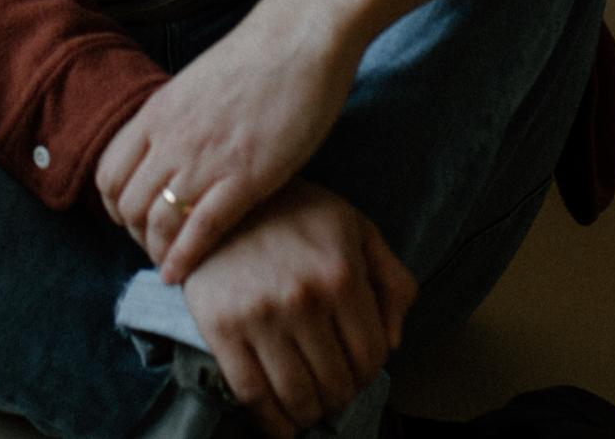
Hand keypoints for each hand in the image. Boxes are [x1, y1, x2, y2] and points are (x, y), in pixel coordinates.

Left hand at [95, 4, 360, 281]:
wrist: (300, 39)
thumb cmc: (258, 57)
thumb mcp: (199, 83)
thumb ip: (179, 117)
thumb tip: (172, 144)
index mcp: (158, 112)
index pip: (109, 173)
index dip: (115, 205)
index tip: (133, 219)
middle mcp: (171, 138)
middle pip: (128, 204)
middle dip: (135, 234)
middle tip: (155, 246)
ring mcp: (205, 159)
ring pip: (158, 223)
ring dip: (158, 252)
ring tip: (169, 265)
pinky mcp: (244, 177)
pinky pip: (200, 231)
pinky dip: (185, 260)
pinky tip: (182, 276)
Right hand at [182, 177, 416, 438]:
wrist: (221, 197)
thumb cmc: (296, 213)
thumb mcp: (355, 227)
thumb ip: (392, 279)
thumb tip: (393, 344)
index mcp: (340, 273)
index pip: (371, 356)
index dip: (369, 374)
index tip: (357, 371)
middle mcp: (303, 298)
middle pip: (336, 383)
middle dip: (340, 395)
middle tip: (331, 388)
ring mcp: (260, 315)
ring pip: (298, 396)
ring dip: (309, 413)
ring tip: (309, 404)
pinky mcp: (221, 328)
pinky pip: (251, 395)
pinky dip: (271, 422)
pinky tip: (279, 421)